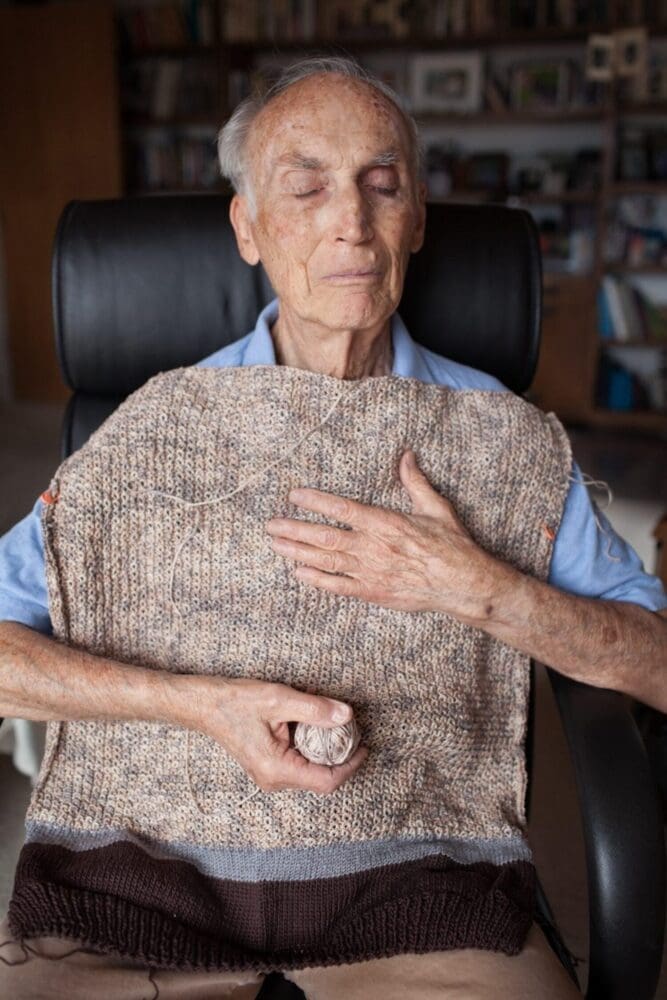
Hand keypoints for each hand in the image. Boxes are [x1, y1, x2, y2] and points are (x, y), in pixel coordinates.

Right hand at [189, 676, 367, 794]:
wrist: (204, 706)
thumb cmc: (236, 703)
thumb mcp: (278, 700)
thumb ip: (314, 709)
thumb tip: (346, 716)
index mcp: (276, 770)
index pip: (326, 781)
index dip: (350, 766)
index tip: (364, 746)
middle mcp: (273, 780)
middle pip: (321, 779)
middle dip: (342, 757)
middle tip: (354, 732)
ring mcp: (270, 776)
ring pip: (311, 772)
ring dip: (328, 752)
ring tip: (338, 728)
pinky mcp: (268, 766)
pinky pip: (299, 765)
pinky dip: (313, 749)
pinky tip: (317, 729)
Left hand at [266, 448, 502, 621]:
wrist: (462, 584)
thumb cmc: (451, 545)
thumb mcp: (436, 507)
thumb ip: (415, 482)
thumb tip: (406, 455)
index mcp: (385, 523)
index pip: (342, 509)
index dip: (315, 501)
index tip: (294, 495)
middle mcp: (372, 547)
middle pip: (324, 536)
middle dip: (294, 529)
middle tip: (270, 524)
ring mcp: (370, 571)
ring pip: (326, 560)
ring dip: (297, 551)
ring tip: (275, 544)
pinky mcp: (372, 592)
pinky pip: (338, 586)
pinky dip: (317, 579)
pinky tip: (298, 572)